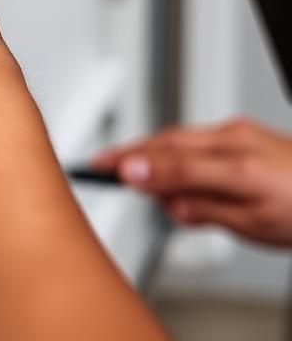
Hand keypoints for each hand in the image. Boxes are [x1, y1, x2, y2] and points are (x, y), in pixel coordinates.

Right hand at [94, 118, 291, 246]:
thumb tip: (166, 201)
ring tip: (133, 174)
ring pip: (179, 137)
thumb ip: (205, 210)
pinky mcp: (242, 132)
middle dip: (133, 153)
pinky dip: (172, 149)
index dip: (134, 166)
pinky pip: (194, 137)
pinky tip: (166, 164)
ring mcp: (238, 133)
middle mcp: (235, 141)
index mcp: (239, 166)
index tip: (104, 170)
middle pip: (168, 143)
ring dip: (151, 152)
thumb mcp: (254, 225)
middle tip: (103, 165)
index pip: (171, 163)